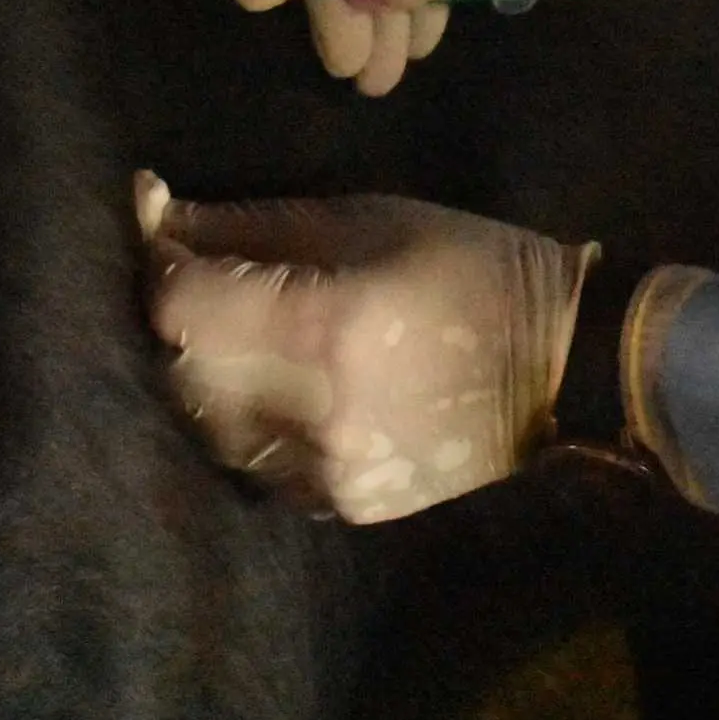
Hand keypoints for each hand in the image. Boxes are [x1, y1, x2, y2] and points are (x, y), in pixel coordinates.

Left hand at [136, 171, 595, 523]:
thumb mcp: (364, 219)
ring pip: (209, 427)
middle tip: (208, 276)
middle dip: (183, 317)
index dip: (159, 263)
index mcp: (324, 326)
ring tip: (244, 332)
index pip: (181, 307)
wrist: (563, 367)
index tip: (164, 227)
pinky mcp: (344, 506)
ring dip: (209, 374)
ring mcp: (328, 472)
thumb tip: (155, 213)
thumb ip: (251, 226)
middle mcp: (315, 412)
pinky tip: (286, 387)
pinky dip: (251, 422)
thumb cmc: (467, 265)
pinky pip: (256, 464)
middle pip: (184, 371)